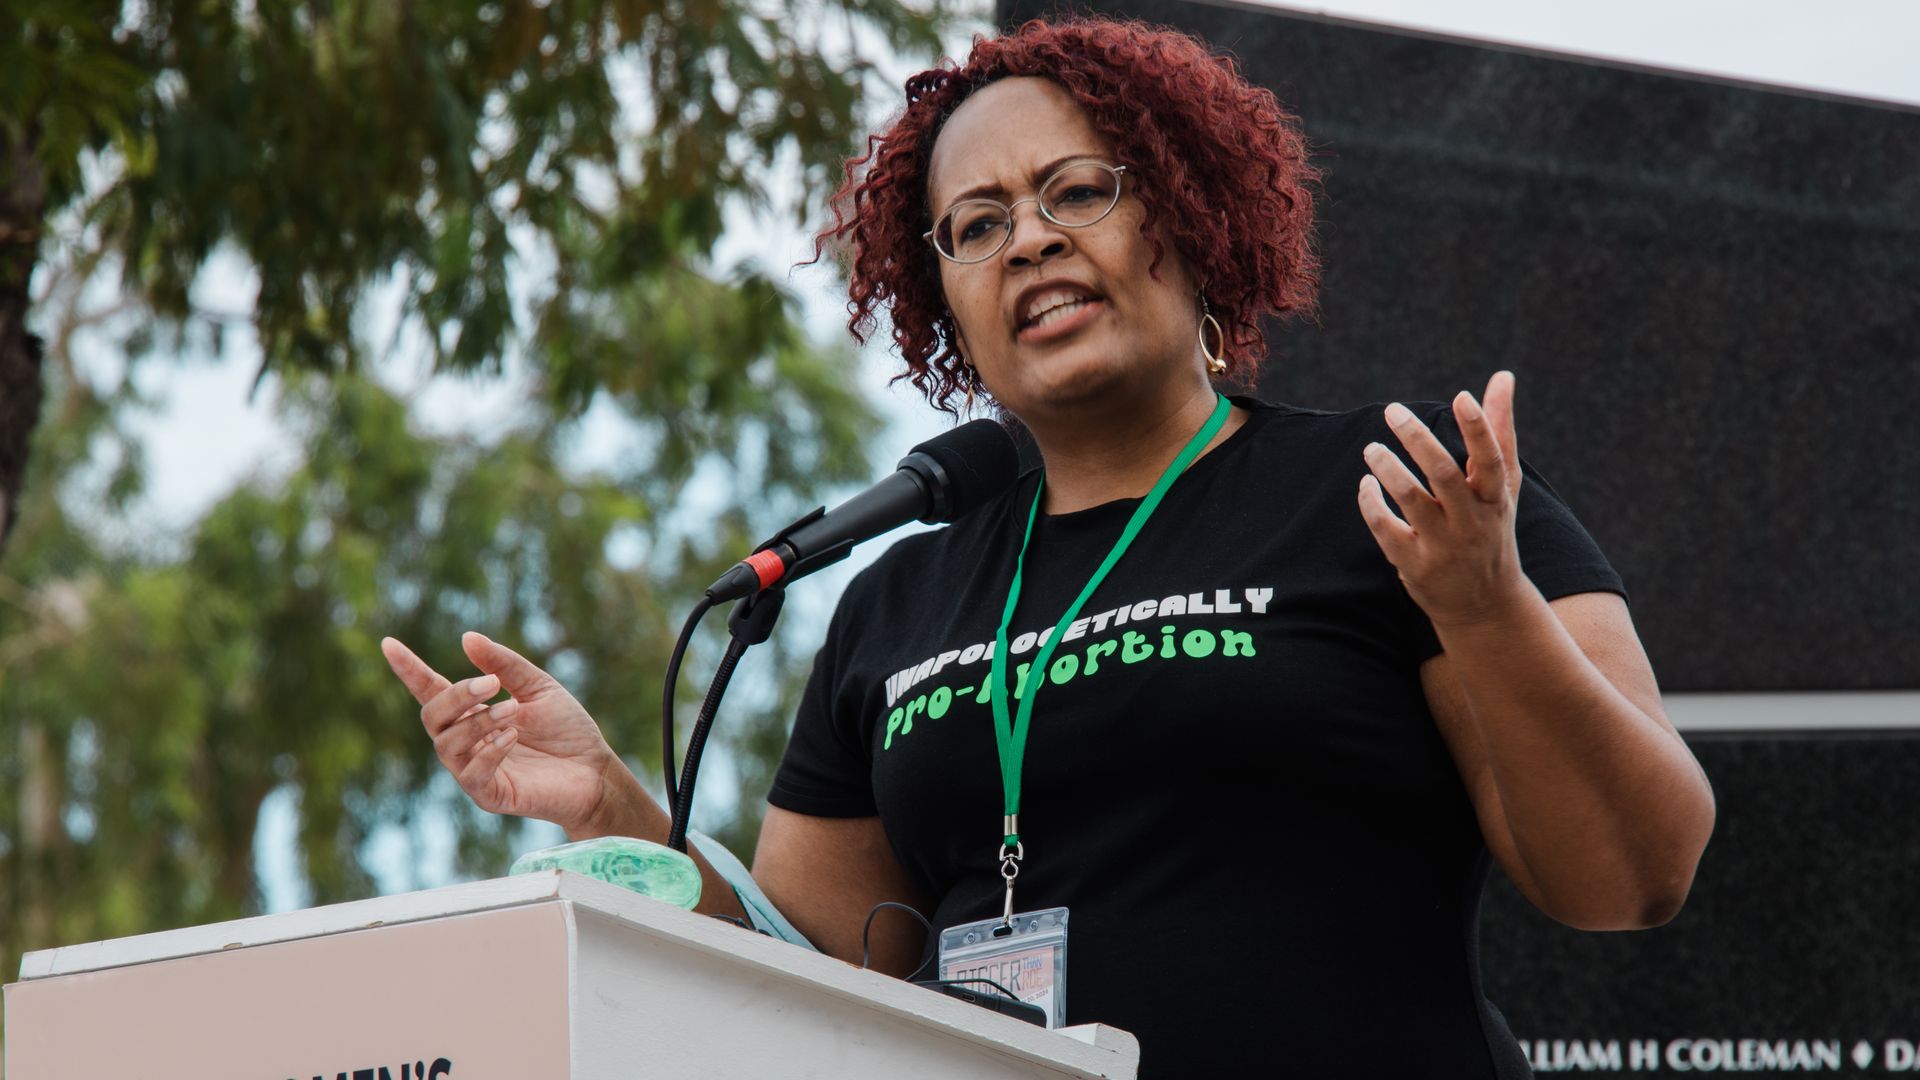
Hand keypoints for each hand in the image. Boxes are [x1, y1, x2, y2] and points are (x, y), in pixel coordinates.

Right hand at [381, 631, 627, 834]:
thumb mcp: (538, 687)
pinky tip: (513, 737)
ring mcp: (474, 770)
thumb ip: (504, 664)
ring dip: (478, 722)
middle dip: (456, 696)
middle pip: (432, 717)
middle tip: (491, 684)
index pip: (432, 690)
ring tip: (512, 711)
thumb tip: (467, 637)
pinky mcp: (490, 795)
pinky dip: (488, 752)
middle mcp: (467, 742)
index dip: (410, 669)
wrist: (596, 770)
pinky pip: (471, 776)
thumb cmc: (567, 729)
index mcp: (473, 713)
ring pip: (447, 746)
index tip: (389, 644)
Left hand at [1357, 371, 1530, 625]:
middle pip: (1444, 474)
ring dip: (1387, 469)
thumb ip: (1499, 431)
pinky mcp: (1414, 565)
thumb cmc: (1491, 529)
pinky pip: (1385, 528)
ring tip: (1371, 448)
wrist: (1485, 605)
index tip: (1461, 396)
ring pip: (1410, 500)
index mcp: (1495, 498)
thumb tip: (1502, 377)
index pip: (1490, 459)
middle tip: (1393, 410)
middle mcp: (1471, 521)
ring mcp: (1443, 545)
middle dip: (1417, 439)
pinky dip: (1371, 503)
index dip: (1478, 428)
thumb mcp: (1501, 485)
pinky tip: (1366, 483)